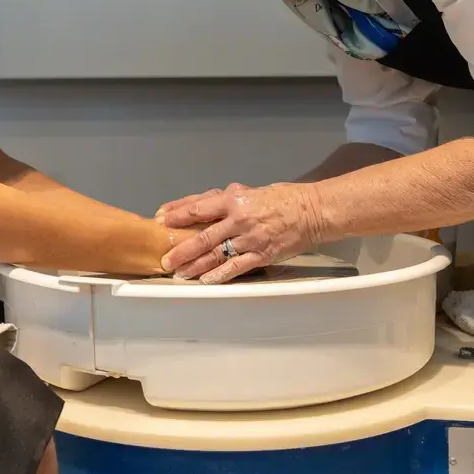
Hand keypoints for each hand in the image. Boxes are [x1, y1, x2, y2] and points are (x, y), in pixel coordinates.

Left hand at [157, 182, 325, 283]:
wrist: (312, 211)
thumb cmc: (283, 199)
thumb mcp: (252, 192)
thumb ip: (229, 199)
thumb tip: (208, 201)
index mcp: (235, 201)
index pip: (199, 208)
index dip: (177, 215)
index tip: (161, 220)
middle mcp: (239, 220)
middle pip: (203, 236)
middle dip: (181, 249)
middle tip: (165, 259)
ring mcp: (250, 240)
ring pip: (216, 254)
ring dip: (195, 265)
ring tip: (180, 273)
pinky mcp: (261, 255)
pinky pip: (236, 267)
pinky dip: (220, 275)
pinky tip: (206, 281)